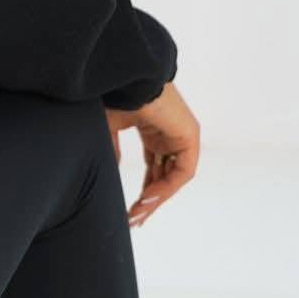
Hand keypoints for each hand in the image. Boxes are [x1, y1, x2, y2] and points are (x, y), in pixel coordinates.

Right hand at [104, 81, 199, 227]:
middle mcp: (170, 134)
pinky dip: (166, 187)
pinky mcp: (189, 136)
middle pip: (163, 175)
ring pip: (173, 177)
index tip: (130, 209)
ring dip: (155, 198)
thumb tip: (110, 173)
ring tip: (137, 215)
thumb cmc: (116, 96)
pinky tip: (147, 199)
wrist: (128, 78)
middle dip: (148, 200)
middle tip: (134, 219)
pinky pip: (182, 171)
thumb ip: (112, 152)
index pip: (153, 166)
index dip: (143, 189)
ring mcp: (182, 135)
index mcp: (153, 130)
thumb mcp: (109, 129)